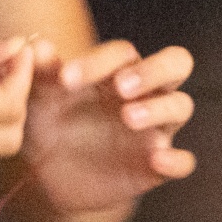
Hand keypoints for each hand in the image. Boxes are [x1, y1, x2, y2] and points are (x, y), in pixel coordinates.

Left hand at [19, 40, 196, 213]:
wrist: (50, 176)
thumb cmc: (50, 125)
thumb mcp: (40, 100)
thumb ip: (41, 73)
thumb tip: (37, 45)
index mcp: (117, 71)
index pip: (123, 54)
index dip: (98, 61)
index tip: (66, 80)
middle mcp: (145, 93)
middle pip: (175, 63)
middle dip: (153, 70)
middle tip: (121, 86)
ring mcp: (155, 128)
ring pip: (180, 106)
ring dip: (159, 108)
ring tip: (129, 118)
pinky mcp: (157, 166)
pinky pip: (183, 161)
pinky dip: (176, 159)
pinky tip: (157, 160)